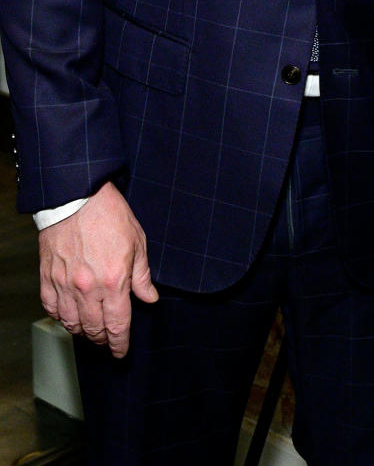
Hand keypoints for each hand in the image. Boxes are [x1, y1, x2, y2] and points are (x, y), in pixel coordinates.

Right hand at [38, 180, 157, 357]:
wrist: (77, 197)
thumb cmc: (110, 215)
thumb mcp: (137, 242)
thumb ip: (142, 276)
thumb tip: (150, 298)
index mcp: (113, 282)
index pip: (118, 325)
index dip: (120, 343)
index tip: (122, 352)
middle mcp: (87, 289)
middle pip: (94, 328)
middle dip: (103, 340)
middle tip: (108, 343)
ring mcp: (65, 285)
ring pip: (72, 323)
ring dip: (83, 332)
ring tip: (91, 332)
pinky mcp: (48, 278)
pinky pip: (52, 308)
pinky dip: (61, 318)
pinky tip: (69, 317)